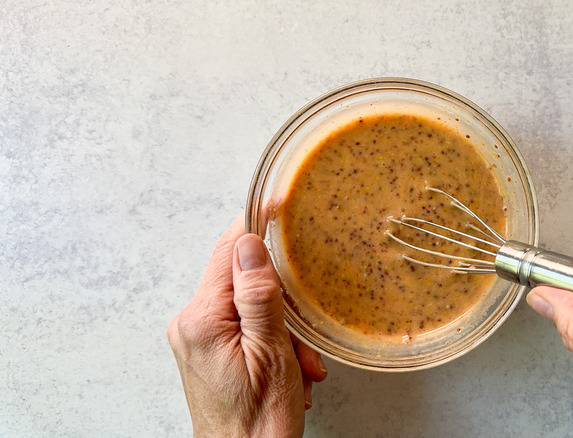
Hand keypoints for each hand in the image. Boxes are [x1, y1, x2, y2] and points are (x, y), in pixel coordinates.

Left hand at [168, 213, 327, 437]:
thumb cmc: (257, 423)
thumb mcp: (272, 353)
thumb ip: (259, 295)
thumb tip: (249, 243)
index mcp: (202, 320)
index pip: (228, 252)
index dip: (255, 223)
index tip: (278, 202)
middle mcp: (192, 324)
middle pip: (243, 279)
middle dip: (283, 303)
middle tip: (303, 340)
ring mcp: (199, 338)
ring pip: (251, 305)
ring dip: (284, 329)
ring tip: (300, 366)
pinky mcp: (209, 349)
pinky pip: (246, 325)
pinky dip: (275, 340)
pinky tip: (290, 368)